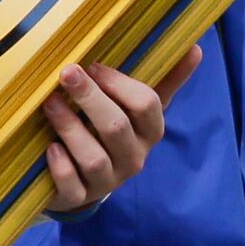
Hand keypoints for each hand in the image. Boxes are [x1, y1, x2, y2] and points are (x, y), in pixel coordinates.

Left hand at [39, 53, 188, 213]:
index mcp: (149, 133)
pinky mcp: (79, 197)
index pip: (147, 106)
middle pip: (117, 127)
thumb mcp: (137, 109)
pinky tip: (49, 147)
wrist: (85, 181)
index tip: (94, 66)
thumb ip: (164, 82)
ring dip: (70, 127)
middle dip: (90, 98)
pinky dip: (60, 166)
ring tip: (49, 103)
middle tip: (67, 72)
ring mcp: (107, 181)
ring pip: (94, 158)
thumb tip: (195, 48)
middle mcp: (132, 158)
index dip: (119, 84)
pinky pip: (73, 185)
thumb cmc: (110, 133)